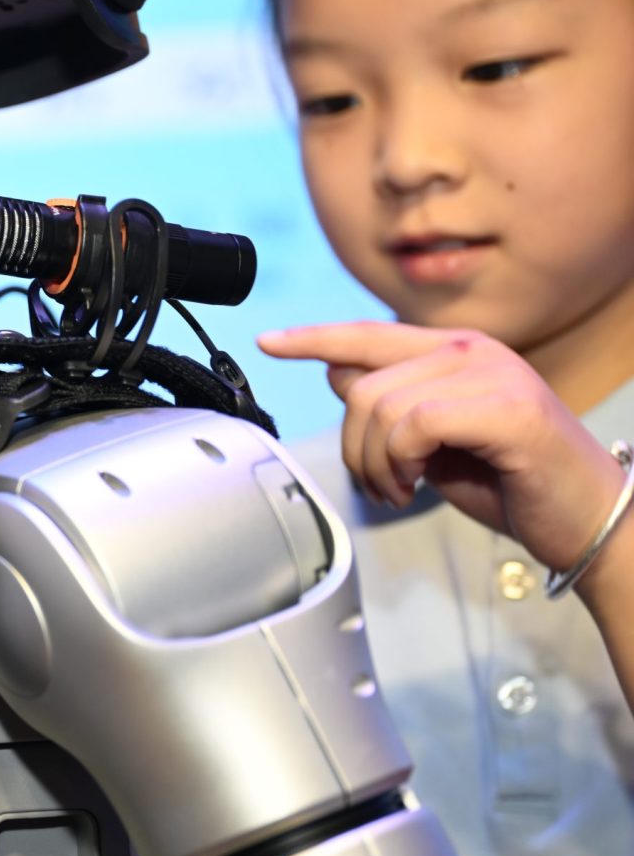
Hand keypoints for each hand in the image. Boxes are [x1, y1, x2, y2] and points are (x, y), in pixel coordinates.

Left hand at [257, 322, 627, 577]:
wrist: (586, 520)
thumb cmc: (512, 483)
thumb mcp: (431, 441)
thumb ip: (389, 403)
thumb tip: (337, 374)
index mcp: (453, 352)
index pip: (367, 334)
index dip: (313, 338)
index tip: (269, 341)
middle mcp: (472, 351)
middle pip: (361, 385)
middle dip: (353, 448)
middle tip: (379, 485)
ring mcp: (493, 376)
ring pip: (381, 407)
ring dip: (376, 463)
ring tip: (400, 489)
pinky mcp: (508, 410)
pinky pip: (416, 425)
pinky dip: (401, 462)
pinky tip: (416, 485)